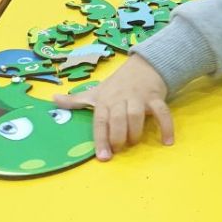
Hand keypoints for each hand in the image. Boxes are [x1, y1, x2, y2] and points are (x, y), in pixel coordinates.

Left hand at [54, 54, 172, 161]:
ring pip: (137, 116)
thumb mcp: (96, 91)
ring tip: (134, 142)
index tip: (102, 157)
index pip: (100, 121)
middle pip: (118, 119)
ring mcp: (139, 97)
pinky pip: (162, 113)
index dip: (100, 139)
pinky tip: (168, 141)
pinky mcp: (156, 97)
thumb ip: (76, 100)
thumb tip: (53, 100)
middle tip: (119, 149)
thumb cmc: (118, 84)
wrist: (145, 64)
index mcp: (105, 100)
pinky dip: (166, 126)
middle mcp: (120, 98)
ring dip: (135, 132)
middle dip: (118, 137)